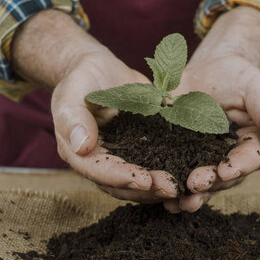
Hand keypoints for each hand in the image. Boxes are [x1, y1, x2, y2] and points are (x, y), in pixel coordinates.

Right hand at [12, 10, 177, 201]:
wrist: (100, 69)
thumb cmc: (82, 77)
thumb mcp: (72, 91)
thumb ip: (73, 117)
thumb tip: (82, 146)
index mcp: (78, 153)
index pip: (99, 171)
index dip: (122, 178)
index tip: (145, 181)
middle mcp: (99, 162)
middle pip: (121, 185)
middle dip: (147, 190)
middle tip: (172, 188)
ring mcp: (121, 158)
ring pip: (138, 183)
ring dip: (159, 188)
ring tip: (181, 187)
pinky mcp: (139, 151)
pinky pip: (153, 167)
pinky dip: (168, 172)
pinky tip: (187, 174)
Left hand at [163, 6, 259, 212]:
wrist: (207, 69)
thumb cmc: (239, 77)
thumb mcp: (258, 88)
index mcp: (255, 146)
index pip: (250, 160)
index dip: (238, 167)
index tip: (225, 171)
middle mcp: (230, 159)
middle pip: (223, 178)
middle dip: (209, 184)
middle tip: (194, 185)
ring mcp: (204, 160)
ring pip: (201, 184)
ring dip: (190, 196)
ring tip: (177, 203)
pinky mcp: (180, 155)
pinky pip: (176, 173)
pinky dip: (169, 186)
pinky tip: (159, 198)